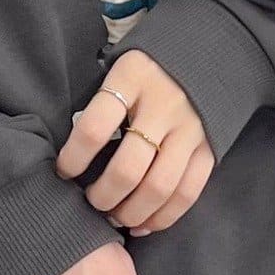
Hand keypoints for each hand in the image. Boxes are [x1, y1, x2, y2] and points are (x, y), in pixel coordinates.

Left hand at [55, 48, 215, 237]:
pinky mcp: (210, 148)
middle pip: (128, 168)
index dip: (74, 158)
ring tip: (114, 218)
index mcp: (133, 78)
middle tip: (91, 202)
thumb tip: (74, 151)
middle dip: (103, 196)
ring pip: (158, 187)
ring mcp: (191, 130)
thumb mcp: (121, 68)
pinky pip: (187, 193)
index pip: (94, 128)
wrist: (209, 50)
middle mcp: (164, 105)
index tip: (63, 171)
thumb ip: (102, 102)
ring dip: (131, 212)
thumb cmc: (150, 67)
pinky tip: (143, 224)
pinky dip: (163, 217)